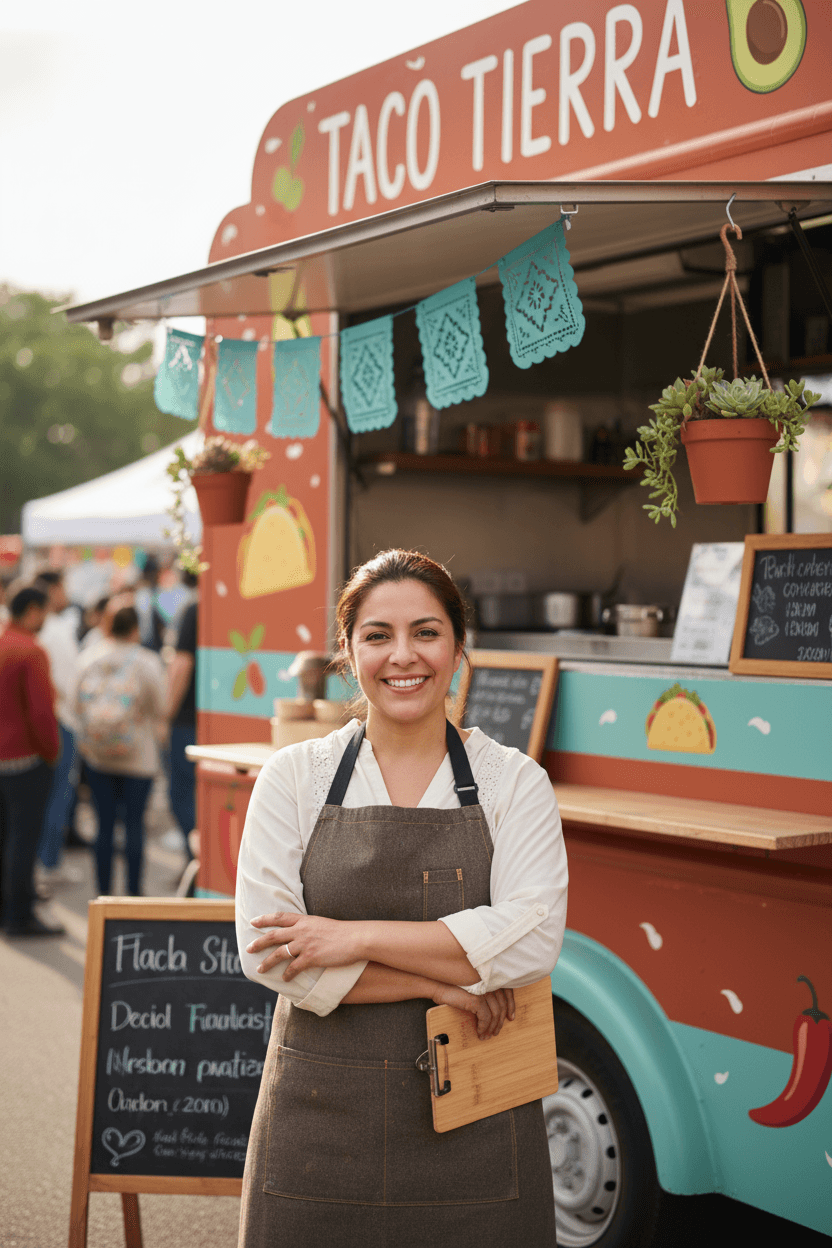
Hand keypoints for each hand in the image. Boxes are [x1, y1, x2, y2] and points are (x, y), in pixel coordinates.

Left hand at [247, 912, 362, 980]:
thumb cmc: (342, 932)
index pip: (279, 917)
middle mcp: (302, 930)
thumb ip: (309, 927)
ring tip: (259, 969)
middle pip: (274, 935)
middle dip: (258, 942)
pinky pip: (294, 968)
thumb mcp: (322, 924)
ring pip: (279, 953)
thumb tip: (299, 934)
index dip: (264, 919)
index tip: (253, 922)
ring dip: (267, 962)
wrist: (356, 938)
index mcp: (304, 920)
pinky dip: (287, 974)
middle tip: (248, 949)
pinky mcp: (311, 957)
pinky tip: (284, 979)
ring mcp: (305, 944)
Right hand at [430, 982, 514, 1039]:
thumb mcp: (475, 990)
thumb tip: (497, 1013)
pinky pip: (486, 1018)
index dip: (511, 1006)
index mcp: (491, 978)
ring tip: (486, 1035)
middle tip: (495, 1032)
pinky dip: (483, 1027)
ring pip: (495, 1014)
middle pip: (502, 1005)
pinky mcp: (477, 999)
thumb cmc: (455, 989)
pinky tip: (479, 1031)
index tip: (511, 1018)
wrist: (440, 987)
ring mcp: (484, 990)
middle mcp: (490, 983)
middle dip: (500, 1022)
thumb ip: (486, 995)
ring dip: (492, 1027)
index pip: (508, 992)